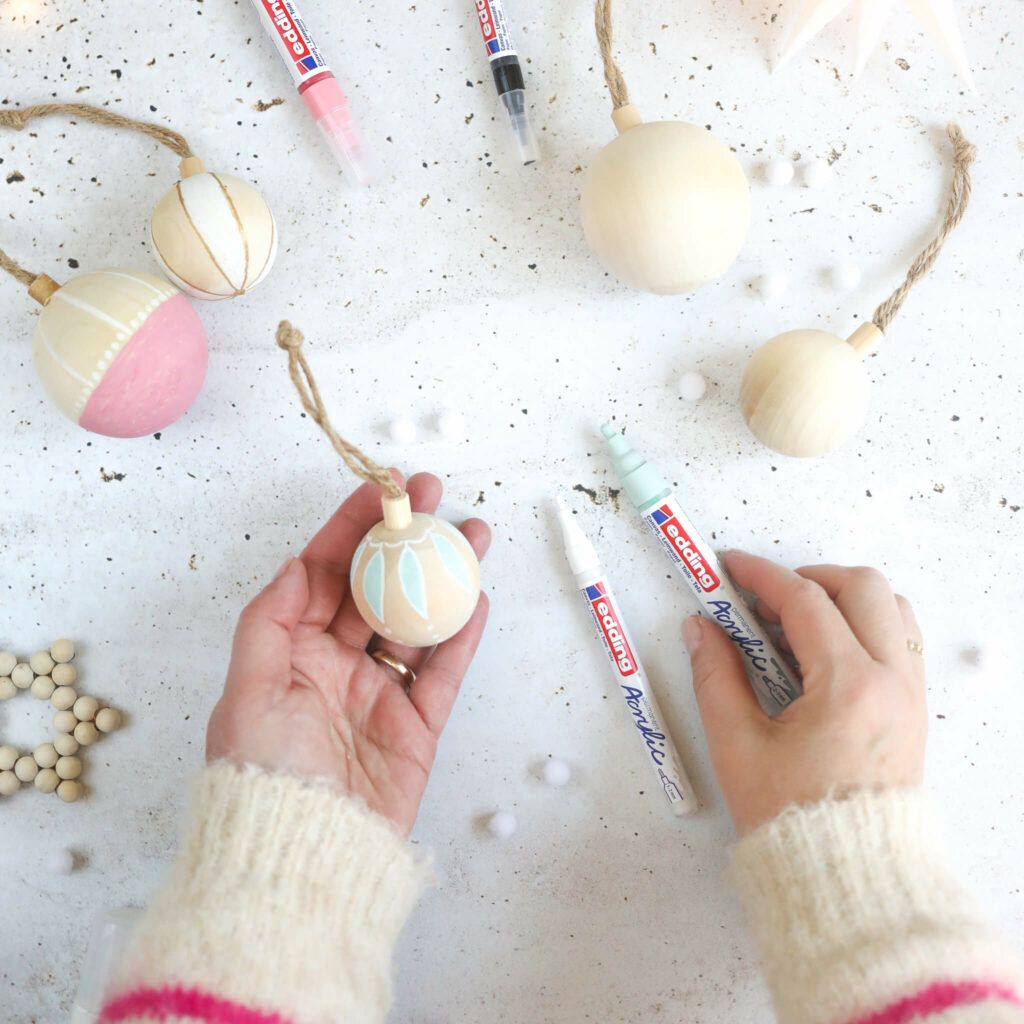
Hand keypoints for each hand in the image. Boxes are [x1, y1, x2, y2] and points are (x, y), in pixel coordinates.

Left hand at [207, 472, 490, 834]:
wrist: (301, 861)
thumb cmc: (260, 779)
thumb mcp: (246, 694)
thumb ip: (269, 623)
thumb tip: (296, 566)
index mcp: (291, 653)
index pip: (323, 575)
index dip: (349, 529)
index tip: (378, 491)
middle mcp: (336, 666)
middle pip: (377, 588)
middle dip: (404, 539)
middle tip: (433, 497)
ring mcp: (379, 694)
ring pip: (417, 620)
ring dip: (443, 577)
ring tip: (472, 536)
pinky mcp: (416, 727)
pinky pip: (443, 672)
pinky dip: (461, 637)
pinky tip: (478, 599)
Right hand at [683, 552, 926, 834]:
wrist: (848, 878)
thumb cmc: (790, 818)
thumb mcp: (737, 745)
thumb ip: (715, 675)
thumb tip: (700, 628)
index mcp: (848, 686)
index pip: (805, 602)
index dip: (761, 575)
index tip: (729, 565)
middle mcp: (891, 680)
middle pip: (861, 587)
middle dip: (808, 577)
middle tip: (764, 598)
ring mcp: (909, 695)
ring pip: (891, 609)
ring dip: (843, 599)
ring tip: (795, 624)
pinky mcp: (913, 711)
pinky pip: (901, 642)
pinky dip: (864, 627)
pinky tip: (823, 653)